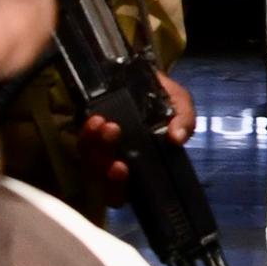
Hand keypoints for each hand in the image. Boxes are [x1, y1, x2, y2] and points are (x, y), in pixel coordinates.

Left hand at [71, 70, 196, 206]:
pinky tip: (96, 120)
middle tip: (114, 133)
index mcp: (142, 168)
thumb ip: (184, 120)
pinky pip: (82, 143)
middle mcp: (118, 164)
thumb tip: (177, 137)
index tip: (122, 166)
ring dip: (94, 145)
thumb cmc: (162, 97)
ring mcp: (101, 151)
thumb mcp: (179, 104)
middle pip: (102, 180)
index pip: (126, 191)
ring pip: (90, 162)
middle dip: (103, 162)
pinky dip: (86, 134)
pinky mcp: (87, 137)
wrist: (139, 74)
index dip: (119, 186)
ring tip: (104, 123)